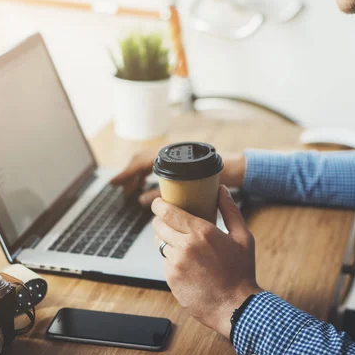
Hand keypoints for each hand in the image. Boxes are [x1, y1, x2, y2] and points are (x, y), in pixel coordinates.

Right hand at [111, 150, 246, 205]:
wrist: (240, 169)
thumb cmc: (222, 174)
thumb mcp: (194, 186)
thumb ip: (168, 193)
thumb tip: (143, 199)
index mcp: (174, 156)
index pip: (143, 161)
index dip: (127, 172)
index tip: (114, 183)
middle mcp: (174, 154)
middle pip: (143, 161)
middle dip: (131, 175)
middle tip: (122, 189)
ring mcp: (178, 159)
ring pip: (150, 164)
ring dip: (139, 176)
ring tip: (132, 191)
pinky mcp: (183, 165)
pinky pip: (159, 168)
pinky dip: (150, 177)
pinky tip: (148, 188)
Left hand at [151, 185, 261, 338]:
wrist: (235, 307)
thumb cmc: (241, 272)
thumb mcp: (243, 237)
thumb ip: (230, 211)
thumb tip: (221, 190)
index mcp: (202, 232)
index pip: (169, 212)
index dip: (159, 205)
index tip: (158, 202)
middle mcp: (186, 246)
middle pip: (159, 225)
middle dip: (160, 220)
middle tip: (166, 220)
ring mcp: (176, 263)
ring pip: (160, 244)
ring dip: (165, 240)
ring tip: (178, 242)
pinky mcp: (171, 279)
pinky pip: (165, 262)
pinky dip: (171, 259)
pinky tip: (186, 263)